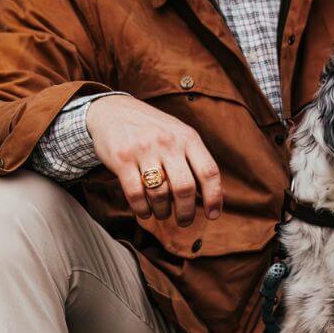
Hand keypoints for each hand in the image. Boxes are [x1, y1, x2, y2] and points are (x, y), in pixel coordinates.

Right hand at [86, 94, 221, 227]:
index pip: (208, 171)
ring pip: (159, 194)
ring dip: (162, 211)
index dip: (214, 197)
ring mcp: (144, 150)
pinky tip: (145, 211)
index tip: (213, 215)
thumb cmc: (152, 129)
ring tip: (162, 213)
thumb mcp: (179, 136)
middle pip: (184, 188)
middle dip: (186, 212)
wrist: (113, 111)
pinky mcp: (122, 159)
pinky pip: (136, 194)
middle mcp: (168, 142)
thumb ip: (198, 162)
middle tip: (184, 221)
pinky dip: (142, 209)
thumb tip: (220, 195)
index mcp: (187, 137)